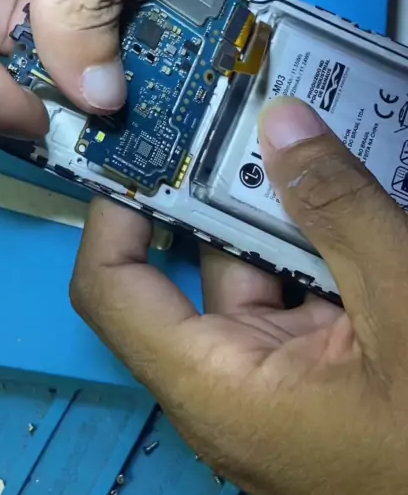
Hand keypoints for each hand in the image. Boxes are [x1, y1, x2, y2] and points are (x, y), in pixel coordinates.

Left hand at [71, 97, 407, 494]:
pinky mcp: (322, 371)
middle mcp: (234, 381)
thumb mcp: (400, 307)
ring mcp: (283, 376)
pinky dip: (318, 242)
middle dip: (222, 185)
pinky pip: (302, 291)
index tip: (141, 143)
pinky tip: (339, 188)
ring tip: (296, 133)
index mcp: (218, 385)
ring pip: (261, 269)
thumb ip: (340, 210)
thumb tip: (280, 119)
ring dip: (283, 207)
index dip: (115, 210)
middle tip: (239, 109)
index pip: (114, 288)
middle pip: (202, 263)